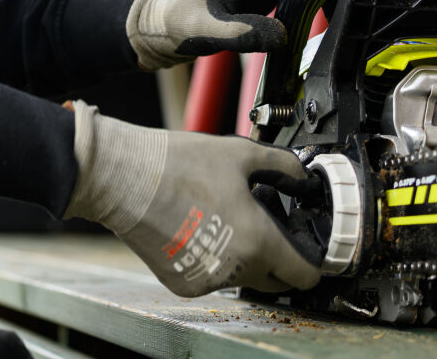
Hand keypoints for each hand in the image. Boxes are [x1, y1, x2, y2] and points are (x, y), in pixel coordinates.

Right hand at [63, 101, 322, 297]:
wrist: (125, 178)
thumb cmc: (178, 165)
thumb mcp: (240, 154)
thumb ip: (282, 165)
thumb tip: (301, 174)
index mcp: (258, 241)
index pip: (304, 276)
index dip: (311, 262)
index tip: (306, 251)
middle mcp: (236, 270)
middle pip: (275, 281)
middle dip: (278, 259)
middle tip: (264, 226)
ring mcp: (207, 280)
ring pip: (242, 277)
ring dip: (243, 257)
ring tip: (222, 219)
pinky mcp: (183, 283)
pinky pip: (212, 277)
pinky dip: (213, 260)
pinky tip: (198, 229)